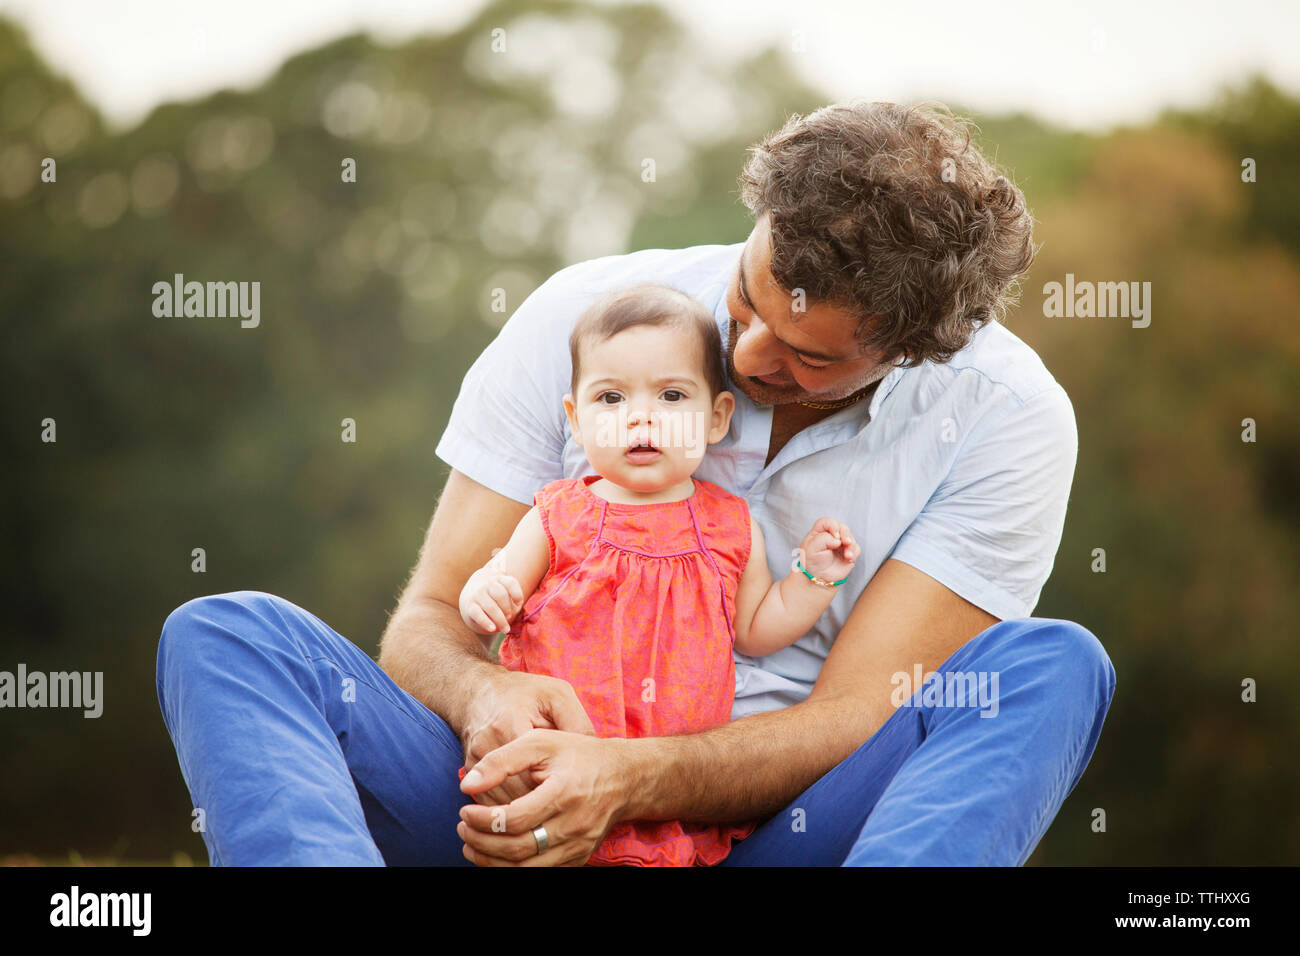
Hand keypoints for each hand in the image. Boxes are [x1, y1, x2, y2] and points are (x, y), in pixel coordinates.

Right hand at [458, 557, 523, 635]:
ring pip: (491, 607)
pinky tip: (492, 629)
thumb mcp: (503, 593)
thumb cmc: (493, 598)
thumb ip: (512, 598)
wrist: (469, 599)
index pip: (510, 583)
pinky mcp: (469, 606)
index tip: (519, 604)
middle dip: (507, 608)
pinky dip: (486, 622)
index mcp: (499, 579)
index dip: (517, 594)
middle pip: (500, 595)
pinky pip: (478, 614)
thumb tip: (516, 607)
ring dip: (500, 620)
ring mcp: (477, 594)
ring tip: (506, 629)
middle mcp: (487, 584)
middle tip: (510, 617)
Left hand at [458, 729, 625, 866]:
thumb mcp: (540, 742)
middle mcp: (573, 825)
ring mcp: (578, 846)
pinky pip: (541, 873)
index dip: (482, 820)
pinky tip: (496, 854)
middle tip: (462, 828)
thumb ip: (502, 760)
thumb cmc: (578, 755)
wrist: (623, 777)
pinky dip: (513, 868)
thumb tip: (467, 785)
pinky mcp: (579, 858)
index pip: (515, 819)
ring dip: (491, 861)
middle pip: (518, 849)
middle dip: (481, 842)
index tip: (465, 810)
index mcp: (564, 793)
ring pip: (526, 869)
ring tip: (472, 844)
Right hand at [460, 670, 596, 807]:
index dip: (553, 789)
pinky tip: (528, 807)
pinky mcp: (469, 773)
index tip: (573, 793)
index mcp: (510, 726)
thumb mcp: (557, 695)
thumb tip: (594, 755)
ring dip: (522, 812)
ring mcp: (473, 762)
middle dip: (540, 806)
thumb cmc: (524, 692)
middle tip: (565, 808)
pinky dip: (506, 809)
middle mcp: (486, 748)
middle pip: (514, 795)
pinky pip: (488, 801)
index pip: (531, 774)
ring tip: (549, 812)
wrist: (479, 690)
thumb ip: (576, 722)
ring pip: (498, 804)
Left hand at [797, 517, 857, 582]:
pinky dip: (854, 552)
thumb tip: (838, 540)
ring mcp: (840, 544)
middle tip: (846, 542)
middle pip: (841, 527)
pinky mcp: (848, 552)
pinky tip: (849, 558)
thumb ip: (824, 539)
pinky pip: (856, 548)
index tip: (835, 535)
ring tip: (847, 555)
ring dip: (850, 545)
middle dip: (845, 533)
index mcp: (819, 532)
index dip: (833, 526)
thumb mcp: (812, 548)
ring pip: (850, 537)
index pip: (827, 522)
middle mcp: (830, 536)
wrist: (818, 578)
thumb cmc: (812, 563)